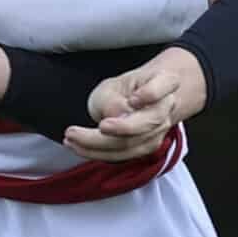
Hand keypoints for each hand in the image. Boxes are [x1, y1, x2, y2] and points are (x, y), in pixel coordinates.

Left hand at [63, 46, 208, 161]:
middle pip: (148, 122)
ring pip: (132, 143)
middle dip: (120, 128)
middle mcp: (166, 108)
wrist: (141, 100)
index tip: (133, 99)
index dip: (151, 93)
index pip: (164, 85)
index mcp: (165, 82)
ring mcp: (158, 131)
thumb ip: (113, 99)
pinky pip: (121, 154)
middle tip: (96, 126)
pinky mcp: (144, 148)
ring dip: (98, 144)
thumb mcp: (114, 85)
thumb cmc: (127, 89)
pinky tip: (76, 146)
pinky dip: (96, 152)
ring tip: (72, 137)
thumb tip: (116, 116)